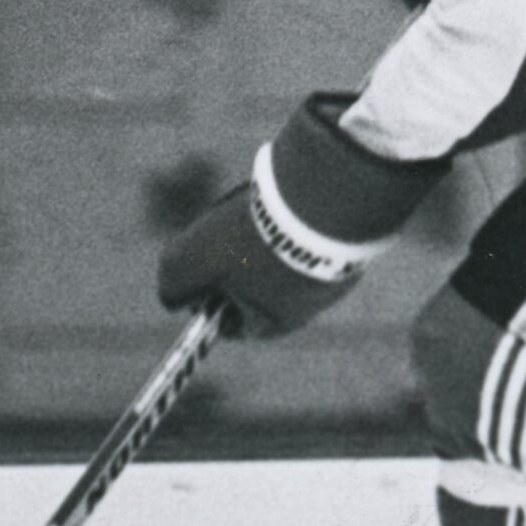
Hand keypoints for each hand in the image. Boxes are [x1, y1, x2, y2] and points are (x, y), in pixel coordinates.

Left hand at [155, 97, 447, 336]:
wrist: (323, 202)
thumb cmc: (251, 238)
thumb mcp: (189, 260)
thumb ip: (173, 282)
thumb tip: (172, 298)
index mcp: (272, 323)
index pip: (228, 324)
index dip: (206, 296)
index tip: (200, 266)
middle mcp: (309, 309)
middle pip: (258, 290)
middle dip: (239, 261)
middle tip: (231, 229)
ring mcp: (334, 279)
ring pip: (286, 261)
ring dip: (268, 237)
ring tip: (263, 210)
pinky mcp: (353, 247)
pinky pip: (315, 238)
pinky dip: (298, 221)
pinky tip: (292, 201)